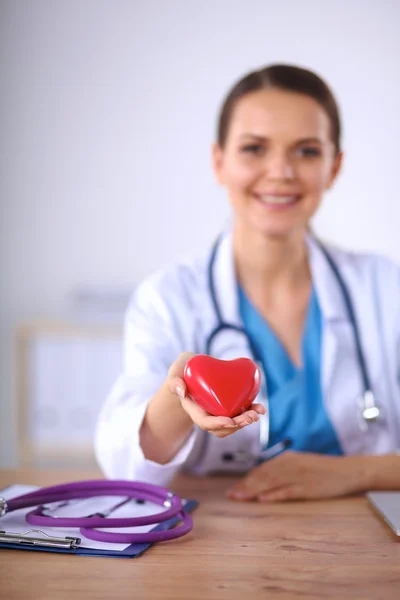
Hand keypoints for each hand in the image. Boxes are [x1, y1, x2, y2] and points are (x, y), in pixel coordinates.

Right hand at [168, 352, 265, 437]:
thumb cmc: (183, 370)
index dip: (217, 424)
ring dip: (246, 421)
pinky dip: (251, 412)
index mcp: (194, 409)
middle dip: (237, 425)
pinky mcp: (229, 406)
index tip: (230, 420)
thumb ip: (174, 379)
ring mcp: (218, 412)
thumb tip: (182, 391)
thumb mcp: (176, 371)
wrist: (193, 369)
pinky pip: (240, 414)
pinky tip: (260, 408)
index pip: (205, 422)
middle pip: (222, 428)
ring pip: (233, 424)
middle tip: (250, 417)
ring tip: (257, 412)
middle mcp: (207, 415)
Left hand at [226, 451, 368, 501]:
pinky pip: (287, 491)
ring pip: (271, 483)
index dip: (247, 479)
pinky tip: (263, 499)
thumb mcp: (301, 464)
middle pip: (263, 476)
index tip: (234, 488)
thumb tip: (263, 478)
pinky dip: (274, 495)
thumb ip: (283, 470)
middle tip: (231, 495)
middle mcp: (291, 465)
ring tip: (240, 497)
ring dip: (254, 490)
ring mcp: (299, 476)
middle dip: (246, 485)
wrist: (348, 470)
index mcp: (288, 458)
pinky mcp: (308, 487)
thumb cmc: (324, 469)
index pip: (262, 469)